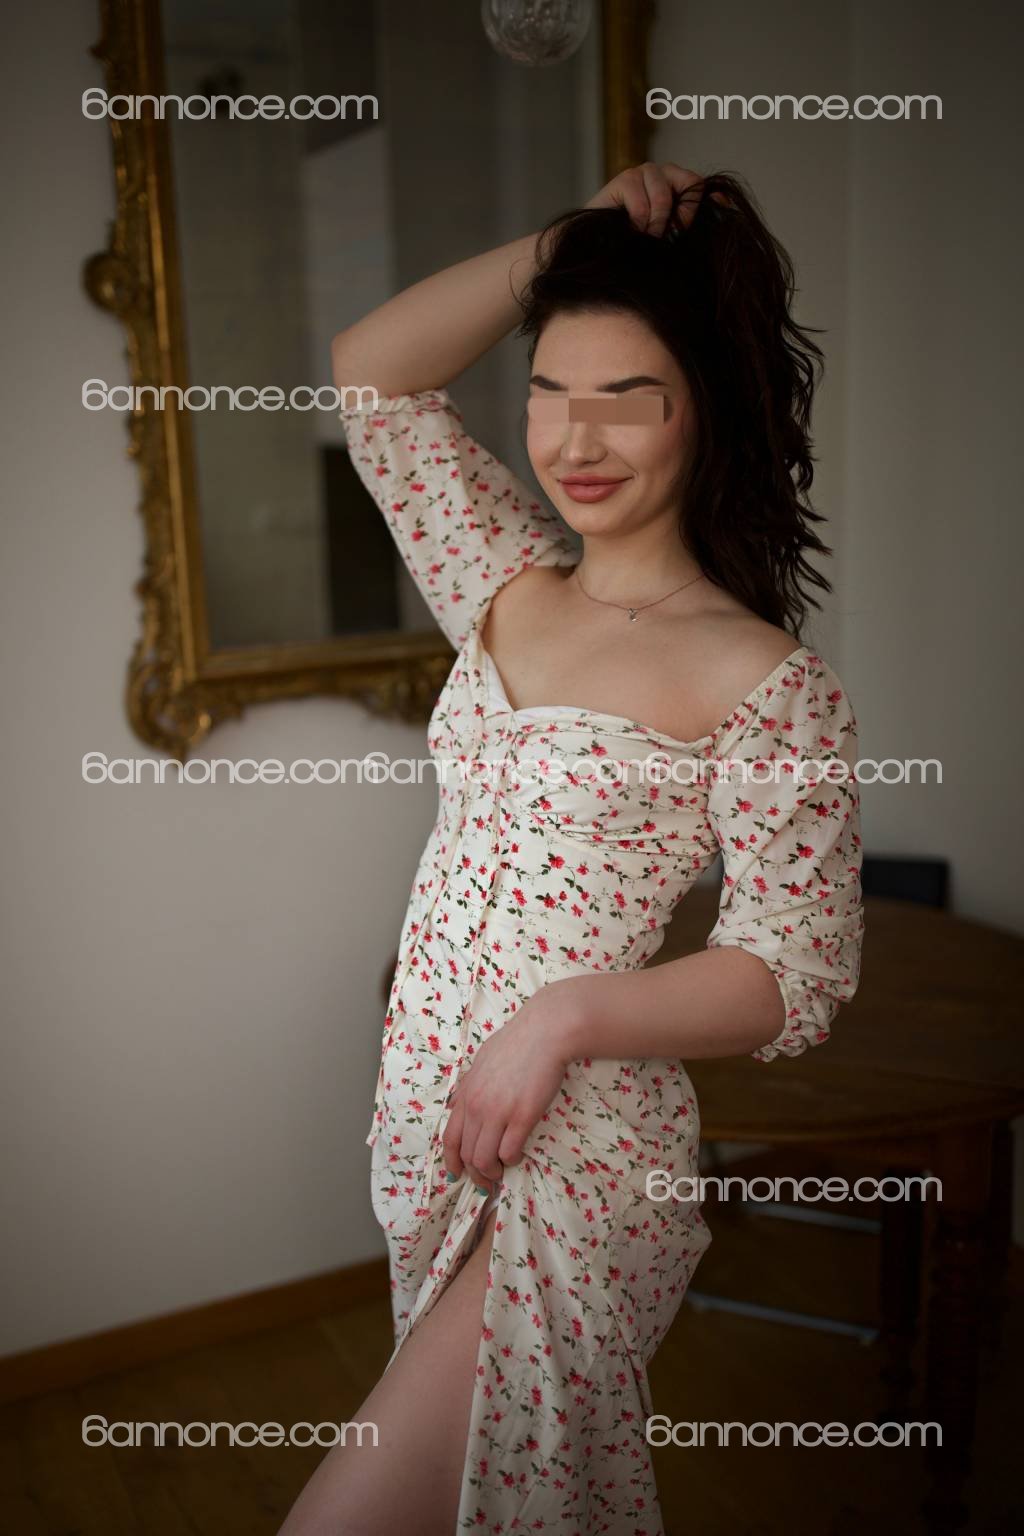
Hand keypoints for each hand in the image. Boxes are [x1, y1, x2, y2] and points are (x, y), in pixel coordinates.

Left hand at [441, 985, 573, 1197]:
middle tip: (485, 1182)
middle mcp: (477, 1106)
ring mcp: (499, 1112)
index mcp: (466, 1094)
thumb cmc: (516, 1042)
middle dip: (475, 1174)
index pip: (450, 1139)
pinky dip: (511, 1160)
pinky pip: (509, 1152)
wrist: (544, 1032)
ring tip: (500, 1172)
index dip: (452, 1162)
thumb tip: (462, 1102)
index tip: (459, 1173)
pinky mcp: (522, 1116)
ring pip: (485, 1159)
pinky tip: (517, 1156)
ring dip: (492, 1172)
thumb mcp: (481, 1061)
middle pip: (467, 1154)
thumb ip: (470, 1085)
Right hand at [586, 161, 728, 236]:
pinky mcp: (623, 180)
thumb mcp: (669, 233)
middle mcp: (661, 173)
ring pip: (663, 196)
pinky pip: (641, 203)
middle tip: (665, 236)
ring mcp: (642, 173)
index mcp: (675, 182)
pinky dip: (639, 224)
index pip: (699, 183)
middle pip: (686, 183)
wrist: (598, 247)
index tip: (685, 231)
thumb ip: (692, 219)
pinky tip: (630, 231)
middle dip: (678, 217)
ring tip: (645, 237)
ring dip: (656, 225)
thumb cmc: (636, 242)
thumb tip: (726, 204)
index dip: (697, 208)